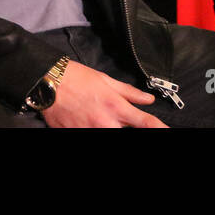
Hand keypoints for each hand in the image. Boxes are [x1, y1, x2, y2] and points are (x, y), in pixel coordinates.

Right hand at [38, 61, 166, 127]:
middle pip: (127, 133)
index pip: (145, 122)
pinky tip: (88, 120)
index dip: (160, 128)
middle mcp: (105, 122)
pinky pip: (90, 136)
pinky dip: (93, 129)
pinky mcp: (75, 135)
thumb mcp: (106, 80)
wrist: (48, 81)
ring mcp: (90, 131)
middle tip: (120, 117)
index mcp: (115, 106)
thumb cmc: (76, 77)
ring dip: (110, 127)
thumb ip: (129, 92)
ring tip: (100, 116)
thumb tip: (148, 99)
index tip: (166, 130)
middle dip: (128, 127)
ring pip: (109, 134)